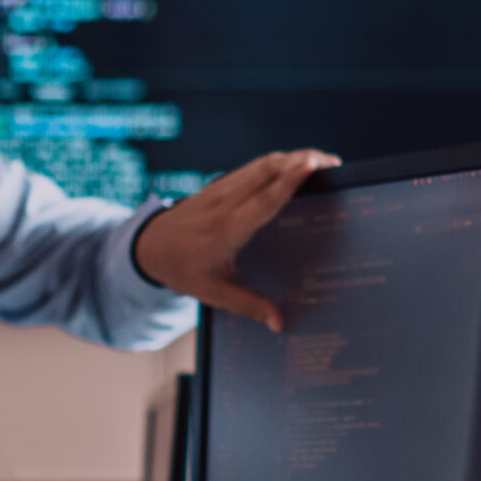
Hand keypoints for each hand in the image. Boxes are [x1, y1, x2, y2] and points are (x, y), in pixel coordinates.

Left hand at [131, 148, 340, 332]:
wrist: (147, 246)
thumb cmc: (181, 270)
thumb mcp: (213, 292)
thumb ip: (248, 305)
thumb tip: (279, 324)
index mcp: (227, 229)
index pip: (264, 200)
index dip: (289, 181)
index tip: (312, 165)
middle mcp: (225, 203)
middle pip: (267, 170)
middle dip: (301, 159)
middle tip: (332, 162)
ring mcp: (221, 189)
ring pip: (260, 164)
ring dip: (292, 157)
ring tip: (321, 161)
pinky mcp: (219, 184)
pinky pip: (252, 167)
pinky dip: (276, 162)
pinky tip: (293, 165)